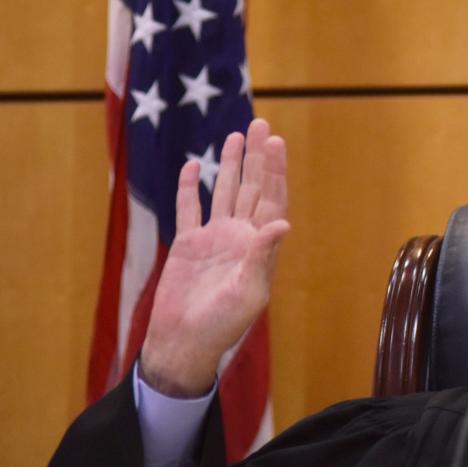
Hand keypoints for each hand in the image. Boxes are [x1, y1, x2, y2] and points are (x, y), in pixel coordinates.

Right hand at [140, 119, 289, 396]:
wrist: (185, 341)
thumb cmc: (223, 324)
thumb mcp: (248, 291)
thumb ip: (262, 256)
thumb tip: (282, 224)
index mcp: (260, 248)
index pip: (272, 201)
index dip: (275, 172)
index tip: (276, 143)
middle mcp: (240, 238)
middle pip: (251, 188)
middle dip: (257, 158)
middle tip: (261, 124)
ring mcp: (213, 239)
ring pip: (223, 193)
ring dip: (230, 165)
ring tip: (236, 136)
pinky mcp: (187, 245)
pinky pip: (189, 209)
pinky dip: (189, 187)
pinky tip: (192, 166)